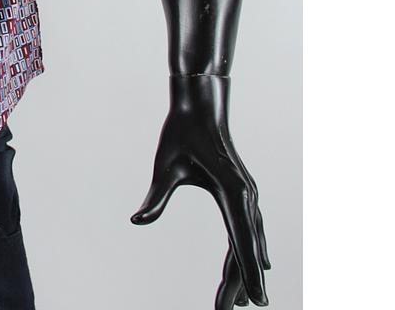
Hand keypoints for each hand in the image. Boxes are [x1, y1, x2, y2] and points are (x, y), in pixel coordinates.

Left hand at [130, 74, 270, 307]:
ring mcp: (247, 194)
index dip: (247, 275)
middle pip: (245, 248)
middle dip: (239, 282)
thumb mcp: (165, 166)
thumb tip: (137, 221)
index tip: (256, 303)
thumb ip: (156, 197)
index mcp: (232, 192)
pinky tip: (257, 264)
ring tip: (242, 301)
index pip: (240, 242)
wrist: (200, 104)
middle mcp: (246, 196)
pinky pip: (249, 228)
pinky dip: (250, 249)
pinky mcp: (242, 191)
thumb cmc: (181, 132)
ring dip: (245, 269)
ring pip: (249, 240)